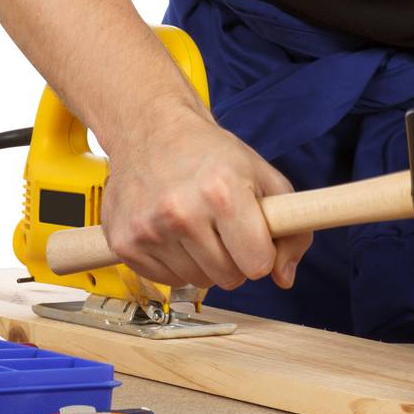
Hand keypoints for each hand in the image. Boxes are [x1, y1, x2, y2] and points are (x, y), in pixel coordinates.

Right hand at [100, 104, 310, 291]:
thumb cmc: (212, 154)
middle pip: (229, 278)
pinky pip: (166, 281)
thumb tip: (285, 278)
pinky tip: (173, 232)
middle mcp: (181, 212)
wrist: (152, 131)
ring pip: (198, 283)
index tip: (256, 238)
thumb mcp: (264, 176)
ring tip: (198, 225)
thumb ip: (291, 227)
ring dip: (204, 262)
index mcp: (222, 191)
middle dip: (235, 259)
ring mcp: (148, 229)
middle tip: (225, 228)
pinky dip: (176, 264)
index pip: (258, 263)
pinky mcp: (123, 243)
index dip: (263, 254)